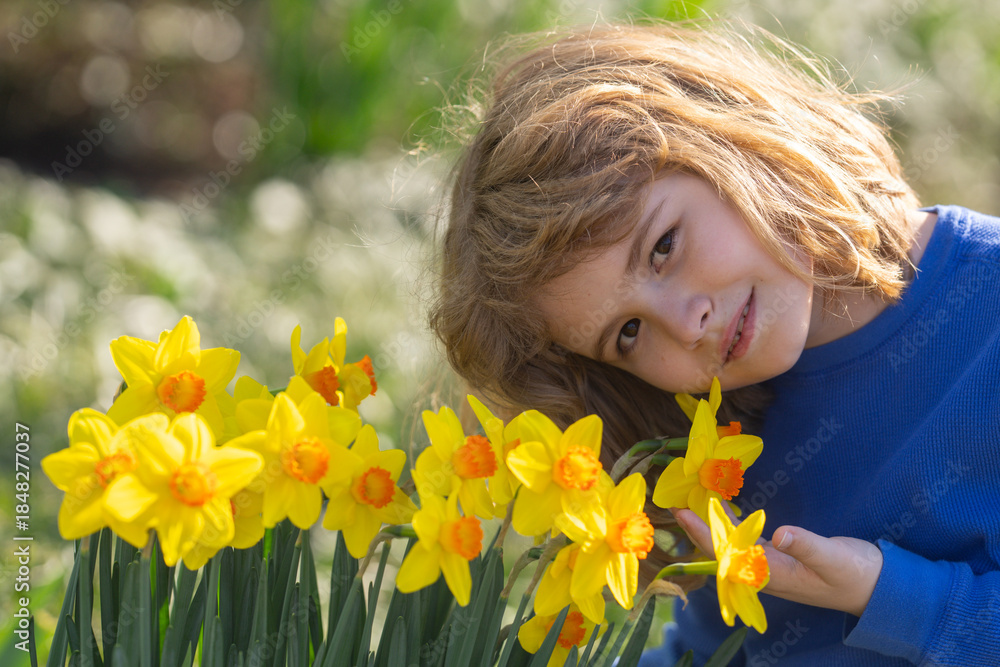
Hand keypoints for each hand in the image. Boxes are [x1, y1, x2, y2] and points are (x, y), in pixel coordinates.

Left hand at [673, 507, 882, 616]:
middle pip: (722, 551)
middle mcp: (767, 573)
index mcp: (774, 575)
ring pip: (733, 546)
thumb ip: (808, 546)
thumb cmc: (858, 575)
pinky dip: (734, 525)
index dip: (702, 534)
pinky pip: (749, 541)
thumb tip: (780, 534)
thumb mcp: (835, 558)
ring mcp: (774, 566)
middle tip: (676, 504)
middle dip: (698, 529)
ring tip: (692, 504)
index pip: (727, 555)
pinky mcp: (783, 558)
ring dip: (713, 526)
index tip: (682, 514)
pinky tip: (724, 513)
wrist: (880, 590)